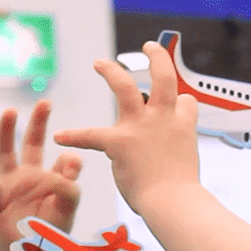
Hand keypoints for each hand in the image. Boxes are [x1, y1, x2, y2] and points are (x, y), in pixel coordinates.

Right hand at [0, 100, 82, 250]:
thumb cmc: (50, 233)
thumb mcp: (66, 208)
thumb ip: (70, 185)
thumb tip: (73, 157)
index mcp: (46, 178)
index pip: (58, 160)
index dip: (66, 157)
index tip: (74, 159)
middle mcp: (26, 177)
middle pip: (30, 144)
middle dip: (37, 123)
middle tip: (45, 102)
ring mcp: (8, 188)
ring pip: (4, 156)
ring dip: (6, 133)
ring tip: (9, 113)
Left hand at [53, 41, 199, 210]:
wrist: (174, 202)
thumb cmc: (181, 193)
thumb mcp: (189, 164)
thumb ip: (179, 153)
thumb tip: (174, 162)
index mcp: (183, 127)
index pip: (186, 102)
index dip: (182, 103)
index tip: (180, 104)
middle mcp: (163, 120)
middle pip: (164, 77)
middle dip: (157, 57)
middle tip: (149, 47)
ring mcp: (141, 127)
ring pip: (125, 87)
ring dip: (111, 72)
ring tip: (99, 63)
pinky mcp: (119, 142)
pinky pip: (91, 135)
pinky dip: (74, 136)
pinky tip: (60, 136)